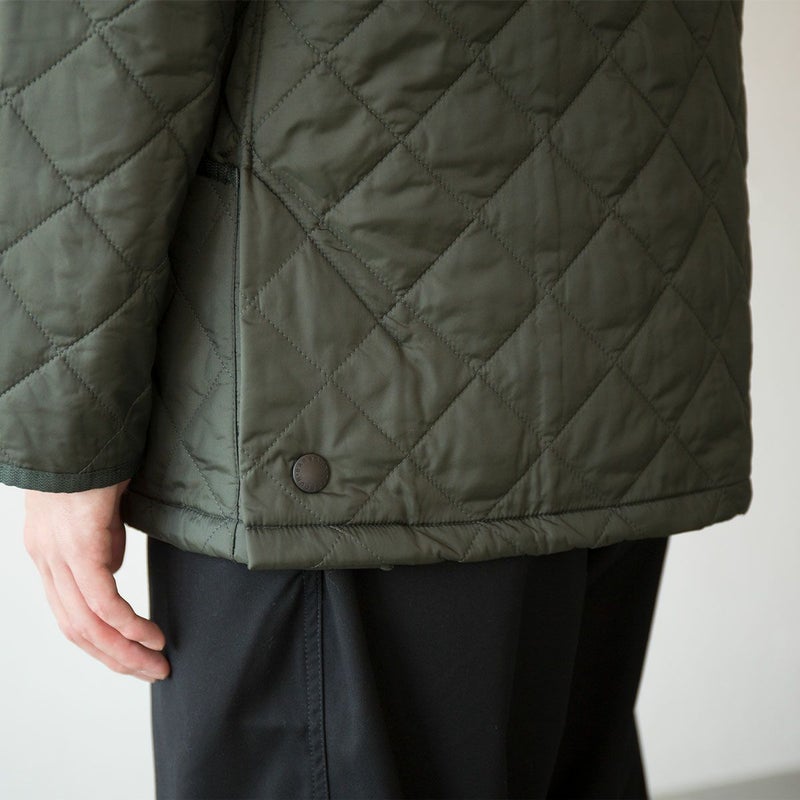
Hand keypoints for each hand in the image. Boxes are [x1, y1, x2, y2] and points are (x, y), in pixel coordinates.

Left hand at [23, 478, 169, 682]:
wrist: (81, 425)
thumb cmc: (98, 459)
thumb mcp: (101, 509)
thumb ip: (104, 542)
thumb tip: (115, 568)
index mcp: (48, 553)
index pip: (70, 614)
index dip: (103, 642)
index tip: (134, 655)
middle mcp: (45, 559)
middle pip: (76, 629)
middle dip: (116, 659)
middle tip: (151, 673)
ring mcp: (57, 554)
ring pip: (86, 623)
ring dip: (124, 651)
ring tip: (155, 665)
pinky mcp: (78, 545)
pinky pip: (102, 601)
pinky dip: (128, 625)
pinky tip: (151, 637)